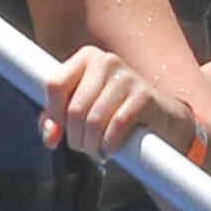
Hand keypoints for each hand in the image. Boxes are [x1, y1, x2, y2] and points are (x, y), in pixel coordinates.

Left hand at [43, 46, 190, 166]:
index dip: (53, 115)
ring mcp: (127, 76)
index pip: (55, 84)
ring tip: (96, 152)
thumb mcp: (82, 110)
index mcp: (86, 58)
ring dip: (91, 145)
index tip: (58, 133)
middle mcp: (106, 61)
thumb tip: (49, 136)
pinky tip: (110, 150)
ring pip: (94, 120)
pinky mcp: (145, 95)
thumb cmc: (114, 112)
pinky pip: (117, 124)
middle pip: (74, 108)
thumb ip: (57, 119)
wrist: (161, 119)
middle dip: (75, 137)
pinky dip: (109, 143)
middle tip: (83, 148)